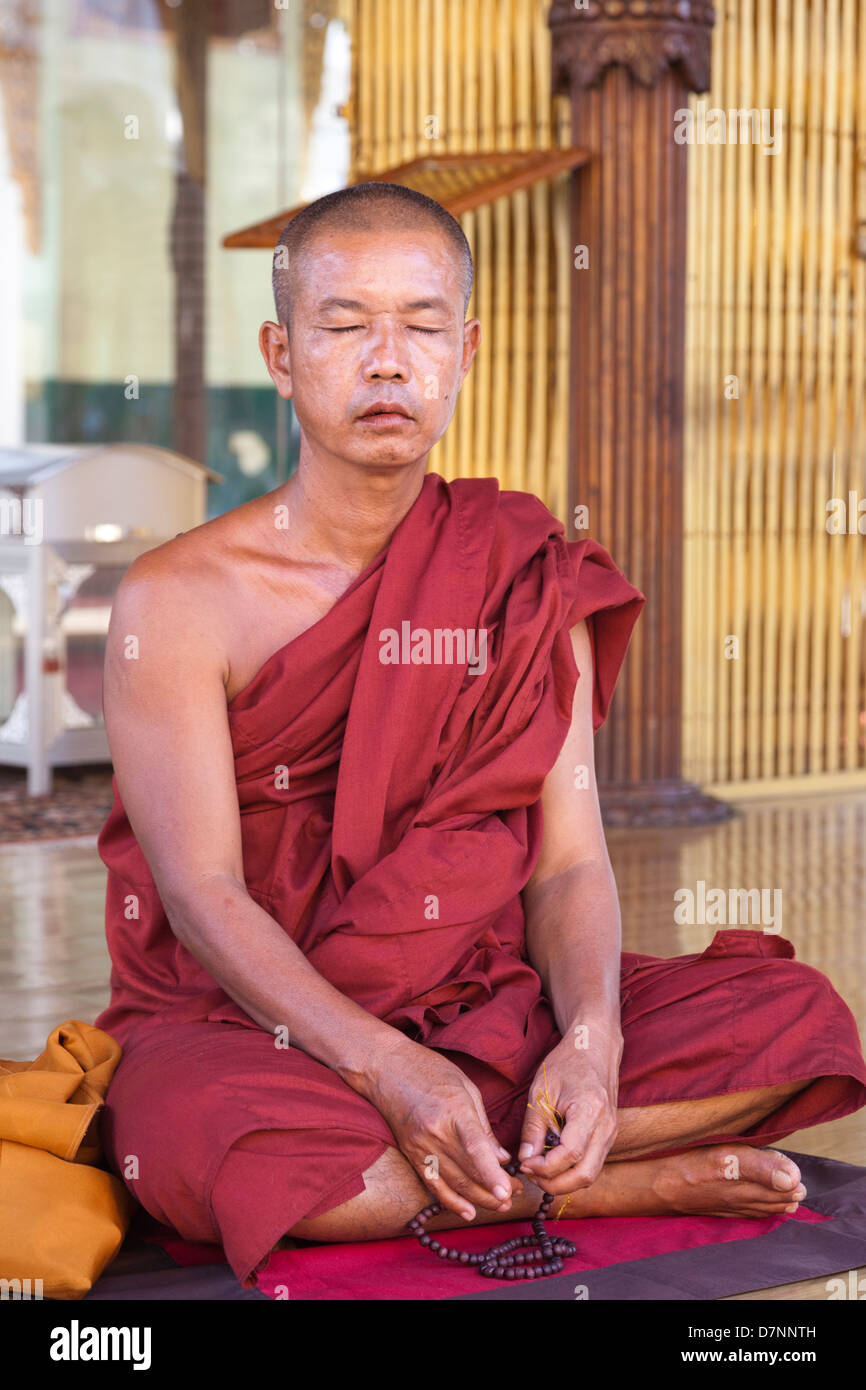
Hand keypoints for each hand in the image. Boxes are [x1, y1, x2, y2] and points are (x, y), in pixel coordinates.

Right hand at [364, 1035, 521, 1220]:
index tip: (507, 1192)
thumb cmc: (430, 1070)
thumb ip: (484, 1126)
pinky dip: (451, 1201)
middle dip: (494, 1191)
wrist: (385, 1068)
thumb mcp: (466, 1088)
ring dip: (478, 1199)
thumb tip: (502, 1157)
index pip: (475, 1149)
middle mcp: (436, 1133)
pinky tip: (468, 1212)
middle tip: (515, 1196)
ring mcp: (421, 1146)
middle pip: (467, 1172)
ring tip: (500, 1206)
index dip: (492, 1174)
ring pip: (453, 1184)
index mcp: (455, 1111)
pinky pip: (433, 1184)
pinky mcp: (411, 1153)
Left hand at [517, 1022, 621, 1196]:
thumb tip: (526, 1159)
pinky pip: (592, 1164)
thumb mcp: (541, 1092)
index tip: (525, 1164)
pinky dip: (572, 1171)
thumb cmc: (566, 1064)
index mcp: (589, 1110)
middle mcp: (606, 1127)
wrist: (594, 1048)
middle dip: (555, 1183)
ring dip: (564, 1181)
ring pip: (590, 1174)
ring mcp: (611, 1133)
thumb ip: (533, 1128)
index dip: (545, 1166)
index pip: (570, 1154)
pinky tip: (553, 1163)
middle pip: (584, 1174)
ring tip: (539, 1171)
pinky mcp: (608, 1136)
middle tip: (530, 1175)